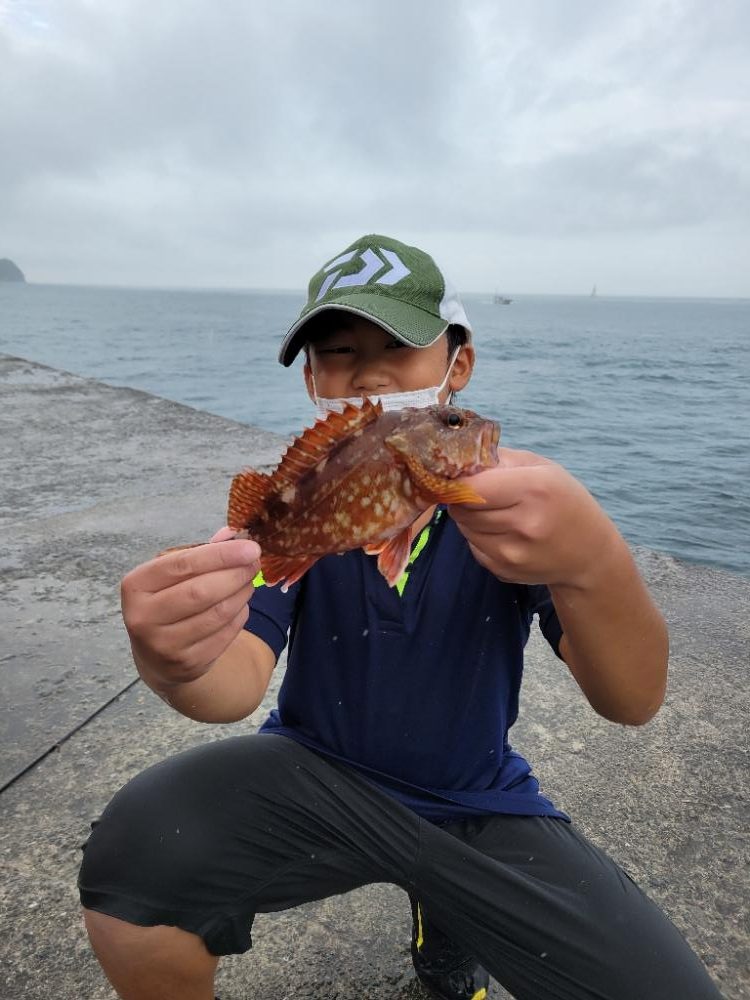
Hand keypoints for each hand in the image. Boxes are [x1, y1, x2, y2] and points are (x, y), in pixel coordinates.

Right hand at [121, 528, 260, 688]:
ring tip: (249, 581)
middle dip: (236, 574)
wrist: (156, 656)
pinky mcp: (187, 664)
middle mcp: (144, 618)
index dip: (221, 555)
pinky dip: (240, 614)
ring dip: (242, 593)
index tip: (251, 548)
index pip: (183, 564)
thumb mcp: (172, 574)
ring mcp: (164, 645)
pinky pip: (226, 633)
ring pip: (218, 613)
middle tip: (255, 564)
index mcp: (136, 586)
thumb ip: (201, 552)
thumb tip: (234, 535)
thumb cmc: (166, 601)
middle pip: (201, 591)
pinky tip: (241, 604)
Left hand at [449, 447, 619, 587]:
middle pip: (464, 508)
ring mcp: (513, 552)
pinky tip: (502, 532)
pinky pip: (473, 547)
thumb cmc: (564, 501)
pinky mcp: (505, 570)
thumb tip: (460, 460)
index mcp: (535, 489)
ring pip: (464, 528)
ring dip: (469, 517)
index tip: (459, 476)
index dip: (459, 480)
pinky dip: (478, 537)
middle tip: (478, 492)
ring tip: (495, 511)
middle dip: (462, 497)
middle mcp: (524, 523)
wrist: (589, 553)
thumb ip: (500, 459)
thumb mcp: (543, 467)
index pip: (473, 486)